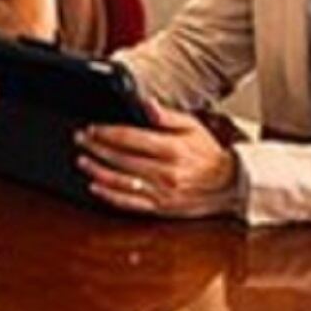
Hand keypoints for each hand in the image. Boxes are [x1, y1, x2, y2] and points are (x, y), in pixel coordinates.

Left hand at [75, 100, 241, 218]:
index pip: (129, 138)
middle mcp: (165, 171)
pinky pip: (129, 203)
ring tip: (82, 161)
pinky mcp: (161, 207)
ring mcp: (162, 192)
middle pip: (120, 158)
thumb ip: (166, 115)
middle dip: (96, 148)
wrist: (230, 184)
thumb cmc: (209, 154)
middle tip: (80, 140)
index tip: (91, 129)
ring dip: (97, 170)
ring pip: (120, 181)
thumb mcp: (192, 126)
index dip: (106, 132)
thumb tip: (146, 103)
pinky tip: (96, 187)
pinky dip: (110, 195)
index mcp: (171, 148)